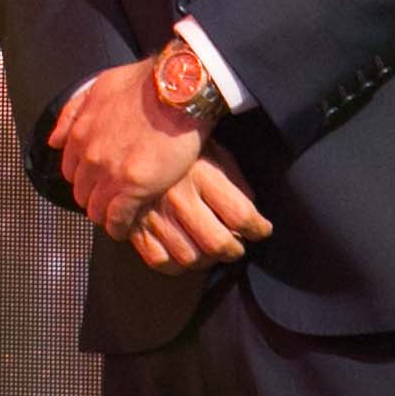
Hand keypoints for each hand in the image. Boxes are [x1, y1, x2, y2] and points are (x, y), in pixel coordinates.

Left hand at [49, 57, 206, 239]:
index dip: (84, 178)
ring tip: (117, 218)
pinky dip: (119, 228)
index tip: (97, 182)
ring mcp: (109, 173)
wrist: (177, 89)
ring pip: (95, 209)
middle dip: (92, 198)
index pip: (71, 170)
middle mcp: (89, 155)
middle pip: (81, 192)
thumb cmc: (145, 83)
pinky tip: (125, 230)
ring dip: (104, 215)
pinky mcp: (132, 187)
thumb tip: (54, 139)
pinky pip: (117, 219)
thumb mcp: (99, 86)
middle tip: (109, 201)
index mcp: (80, 133)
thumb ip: (73, 112)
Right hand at [131, 152, 271, 269]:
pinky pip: (160, 261)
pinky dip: (176, 264)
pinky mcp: (133, 226)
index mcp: (201, 174)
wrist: (133, 131)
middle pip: (217, 243)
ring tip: (211, 250)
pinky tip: (184, 251)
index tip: (261, 230)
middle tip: (237, 244)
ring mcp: (153, 214)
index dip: (259, 229)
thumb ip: (234, 181)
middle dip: (235, 250)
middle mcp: (178, 196)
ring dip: (208, 259)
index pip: (241, 215)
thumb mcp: (214, 150)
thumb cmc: (178, 142)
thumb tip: (252, 213)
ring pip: (190, 257)